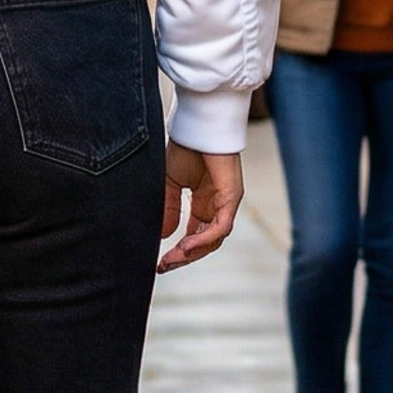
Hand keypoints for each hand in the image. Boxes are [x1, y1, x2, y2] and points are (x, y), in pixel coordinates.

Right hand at [159, 144, 243, 271]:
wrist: (197, 126)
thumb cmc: (186, 148)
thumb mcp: (170, 184)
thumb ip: (168, 209)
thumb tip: (162, 235)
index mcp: (203, 203)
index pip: (195, 235)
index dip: (179, 251)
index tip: (160, 262)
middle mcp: (216, 206)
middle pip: (205, 243)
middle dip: (184, 257)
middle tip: (165, 266)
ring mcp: (226, 203)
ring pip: (214, 239)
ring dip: (193, 252)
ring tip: (173, 259)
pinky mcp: (232, 198)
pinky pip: (220, 227)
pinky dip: (203, 239)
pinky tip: (185, 246)